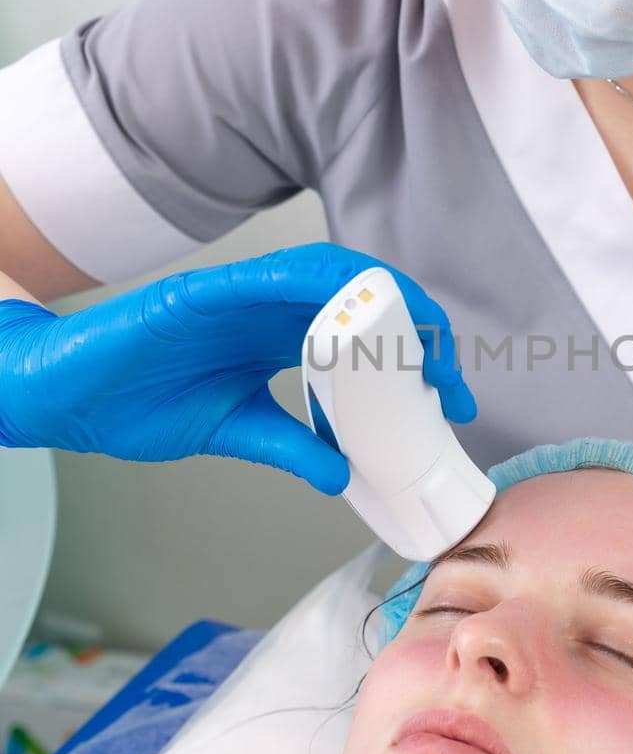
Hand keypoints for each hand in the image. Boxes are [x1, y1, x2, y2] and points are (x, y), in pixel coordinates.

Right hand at [0, 242, 475, 492]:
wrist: (62, 397)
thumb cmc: (134, 405)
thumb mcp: (232, 432)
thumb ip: (290, 446)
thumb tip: (341, 474)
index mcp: (281, 339)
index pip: (364, 337)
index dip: (412, 359)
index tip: (448, 399)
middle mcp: (268, 311)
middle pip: (360, 302)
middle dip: (415, 332)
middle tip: (450, 378)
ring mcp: (236, 297)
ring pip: (324, 279)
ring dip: (378, 302)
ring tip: (417, 338)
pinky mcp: (197, 294)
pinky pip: (258, 279)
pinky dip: (302, 284)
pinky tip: (338, 300)